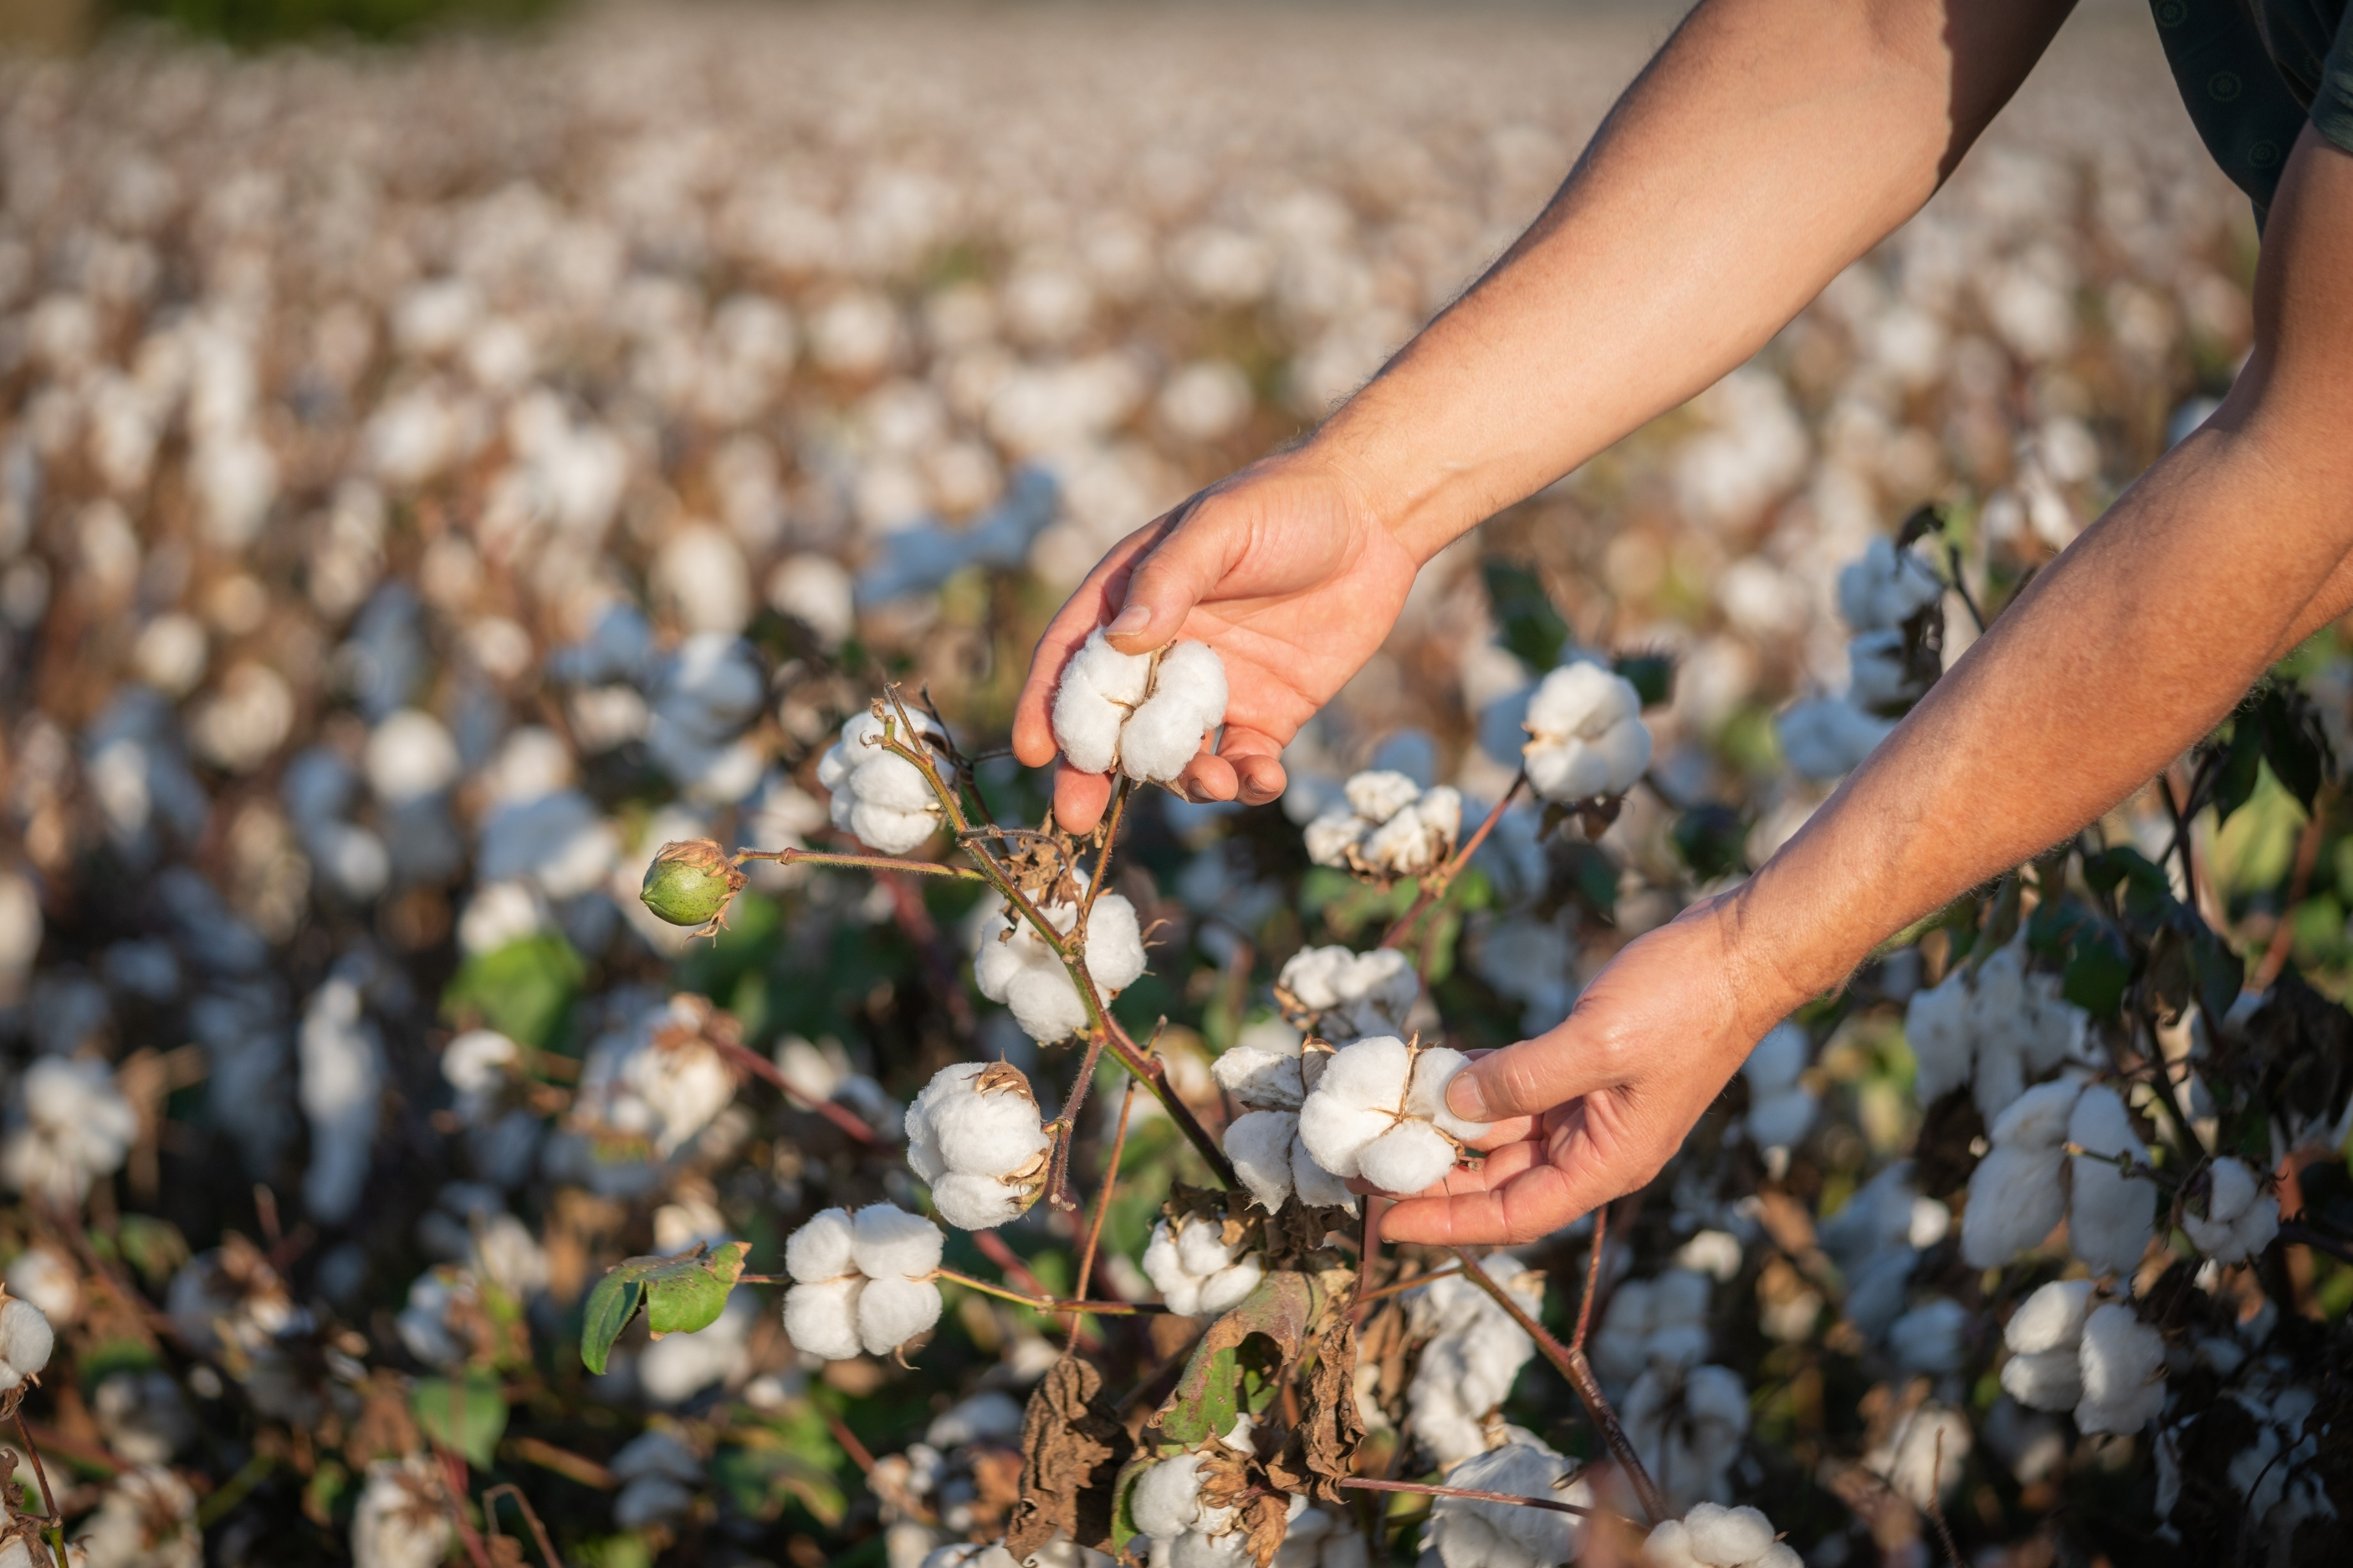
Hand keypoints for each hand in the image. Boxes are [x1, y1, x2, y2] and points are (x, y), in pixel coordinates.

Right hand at [1011, 449, 1423, 832]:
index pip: (1073, 659)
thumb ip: (1169, 581)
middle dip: (1092, 772)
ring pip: (1176, 755)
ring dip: (1183, 779)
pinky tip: (1265, 780)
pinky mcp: (1268, 714)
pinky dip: (1248, 782)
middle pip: (1113, 723)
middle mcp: (1163, 652)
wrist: (1374, 515)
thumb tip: (1121, 639)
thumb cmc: (1283, 504)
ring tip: (1210, 779)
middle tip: (1078, 816)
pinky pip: (1244, 763)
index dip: (1047, 705)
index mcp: (1131, 601)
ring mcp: (1214, 689)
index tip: (1034, 751)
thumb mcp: (1218, 529)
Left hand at [1374, 893, 1802, 1245]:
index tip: (1384, 1220)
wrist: (1743, 951)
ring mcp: (1592, 1106)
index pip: (1514, 1214)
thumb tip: (1454, 1103)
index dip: (1447, 1222)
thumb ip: (1523, 1078)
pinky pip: (1518, 1085)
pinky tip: (1433, 1067)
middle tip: (1363, 1168)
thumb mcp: (1597, 1042)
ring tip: (1383, 1119)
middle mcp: (1596, 1145)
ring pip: (1503, 1132)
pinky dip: (1477, 1079)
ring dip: (1448, 1125)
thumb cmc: (1685, 1002)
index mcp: (1608, 1162)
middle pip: (1500, 1180)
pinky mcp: (1587, 1066)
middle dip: (1433, 1175)